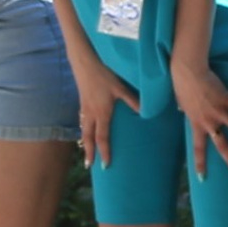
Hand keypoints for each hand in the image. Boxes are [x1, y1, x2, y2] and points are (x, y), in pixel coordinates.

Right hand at [71, 55, 139, 169]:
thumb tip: (144, 112)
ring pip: (84, 130)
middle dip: (89, 152)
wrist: (84, 61)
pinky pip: (82, 121)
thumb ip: (132, 100)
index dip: (104, 152)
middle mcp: (91, 113)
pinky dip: (84, 130)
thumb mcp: (119, 87)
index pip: (102, 138)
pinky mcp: (82, 102)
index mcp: (102, 112)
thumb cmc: (103, 73)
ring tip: (86, 152)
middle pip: (88, 138)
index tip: (106, 165)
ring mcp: (85, 108)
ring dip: (85, 142)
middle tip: (89, 166)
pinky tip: (86, 131)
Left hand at [174, 53, 227, 177]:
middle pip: (222, 145)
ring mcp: (218, 111)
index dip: (200, 164)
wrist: (188, 72)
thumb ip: (184, 109)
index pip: (198, 148)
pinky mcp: (226, 98)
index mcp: (197, 124)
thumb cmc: (183, 85)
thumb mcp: (181, 102)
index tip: (202, 179)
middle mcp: (209, 121)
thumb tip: (181, 111)